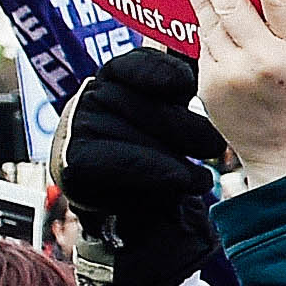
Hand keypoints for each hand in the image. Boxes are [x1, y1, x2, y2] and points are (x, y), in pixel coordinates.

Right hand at [53, 50, 223, 285]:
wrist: (139, 220)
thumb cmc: (161, 164)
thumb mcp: (174, 124)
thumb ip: (181, 98)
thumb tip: (203, 75)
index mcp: (113, 80)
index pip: (133, 64)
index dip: (158, 72)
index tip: (185, 85)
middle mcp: (88, 98)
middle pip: (143, 103)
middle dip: (186, 127)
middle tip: (213, 147)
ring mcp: (74, 129)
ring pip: (135, 133)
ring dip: (176, 158)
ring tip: (199, 177)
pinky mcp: (72, 163)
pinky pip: (120, 160)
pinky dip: (155, 171)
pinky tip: (182, 181)